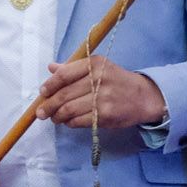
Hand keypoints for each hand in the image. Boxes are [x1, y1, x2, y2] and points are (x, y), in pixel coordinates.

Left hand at [37, 56, 166, 130]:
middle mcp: (98, 79)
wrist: (144, 97)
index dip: (49, 85)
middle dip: (49, 105)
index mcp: (94, 64)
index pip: (64, 75)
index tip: (42, 92)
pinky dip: (70, 123)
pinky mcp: (105, 115)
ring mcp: (102, 98)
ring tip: (55, 118)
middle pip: (64, 95)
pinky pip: (79, 121)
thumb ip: (74, 68)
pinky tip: (69, 121)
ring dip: (57, 116)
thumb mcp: (99, 67)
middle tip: (41, 112)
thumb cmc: (117, 81)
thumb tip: (52, 68)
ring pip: (69, 110)